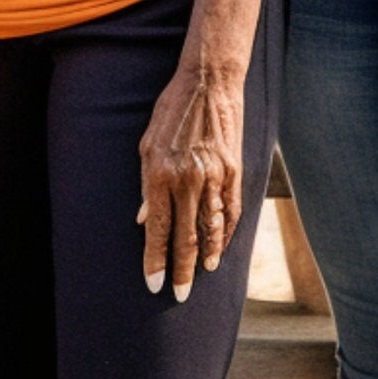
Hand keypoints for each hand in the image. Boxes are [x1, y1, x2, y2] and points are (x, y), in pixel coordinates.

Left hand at [138, 58, 245, 299]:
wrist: (208, 83)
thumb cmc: (171, 112)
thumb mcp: (147, 144)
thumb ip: (146, 185)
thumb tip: (142, 220)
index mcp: (160, 173)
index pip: (156, 228)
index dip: (155, 259)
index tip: (153, 284)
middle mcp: (187, 179)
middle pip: (185, 237)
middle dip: (181, 270)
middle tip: (179, 294)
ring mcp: (214, 177)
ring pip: (212, 230)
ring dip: (207, 256)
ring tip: (203, 273)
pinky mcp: (235, 173)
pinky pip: (231, 213)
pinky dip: (226, 234)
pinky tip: (221, 248)